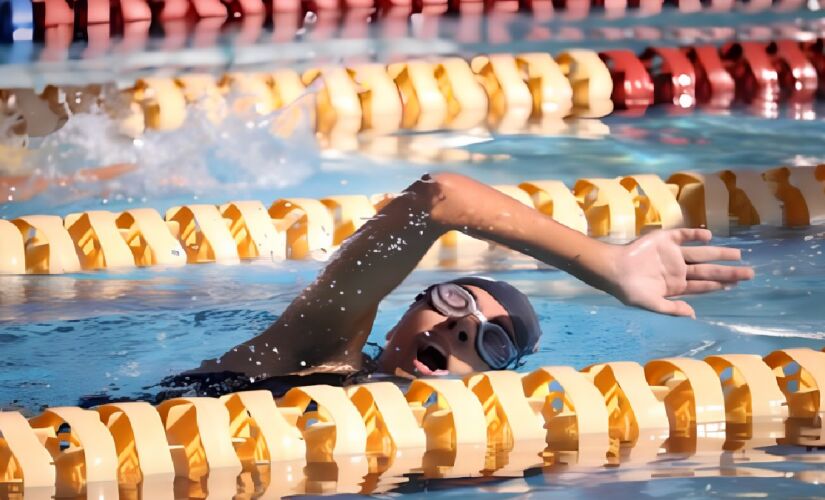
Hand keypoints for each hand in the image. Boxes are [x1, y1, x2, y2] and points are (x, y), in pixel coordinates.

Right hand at [605, 228, 753, 317]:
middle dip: (728, 272)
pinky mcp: (665, 239)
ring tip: (739, 255)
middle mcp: (678, 270)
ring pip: (701, 253)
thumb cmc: (629, 289)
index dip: (719, 284)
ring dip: (719, 254)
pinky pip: (684, 236)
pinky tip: (709, 237)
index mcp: (675, 286)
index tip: (736, 284)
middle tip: (750, 273)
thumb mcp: (650, 304)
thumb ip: (671, 308)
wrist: (613, 269)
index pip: (702, 285)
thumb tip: (693, 314)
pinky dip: (696, 235)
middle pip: (708, 270)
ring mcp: (672, 254)